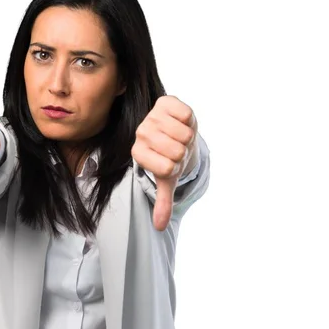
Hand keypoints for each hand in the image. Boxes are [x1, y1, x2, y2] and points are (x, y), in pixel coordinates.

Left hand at [131, 95, 197, 230]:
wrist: (173, 129)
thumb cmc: (169, 156)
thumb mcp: (166, 180)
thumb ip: (162, 202)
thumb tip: (160, 227)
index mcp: (138, 153)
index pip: (167, 168)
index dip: (177, 167)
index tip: (171, 162)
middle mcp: (141, 134)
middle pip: (177, 152)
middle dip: (184, 152)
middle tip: (178, 147)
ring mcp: (151, 116)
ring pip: (184, 134)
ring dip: (189, 136)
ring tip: (180, 135)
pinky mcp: (164, 101)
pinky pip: (186, 114)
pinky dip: (190, 120)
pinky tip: (182, 121)